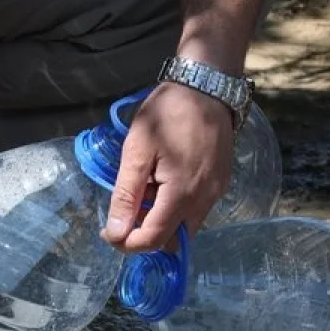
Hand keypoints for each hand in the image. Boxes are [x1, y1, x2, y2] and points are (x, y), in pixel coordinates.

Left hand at [100, 83, 235, 252]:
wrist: (206, 86)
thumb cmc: (167, 113)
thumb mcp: (136, 151)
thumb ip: (126, 195)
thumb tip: (116, 234)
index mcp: (182, 195)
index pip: (153, 240)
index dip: (127, 244)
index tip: (108, 231)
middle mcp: (204, 201)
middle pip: (172, 241)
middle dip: (144, 236)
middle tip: (126, 212)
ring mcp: (216, 193)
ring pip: (185, 228)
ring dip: (161, 222)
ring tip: (145, 193)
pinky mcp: (221, 184)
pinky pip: (197, 211)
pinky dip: (176, 209)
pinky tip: (163, 185)